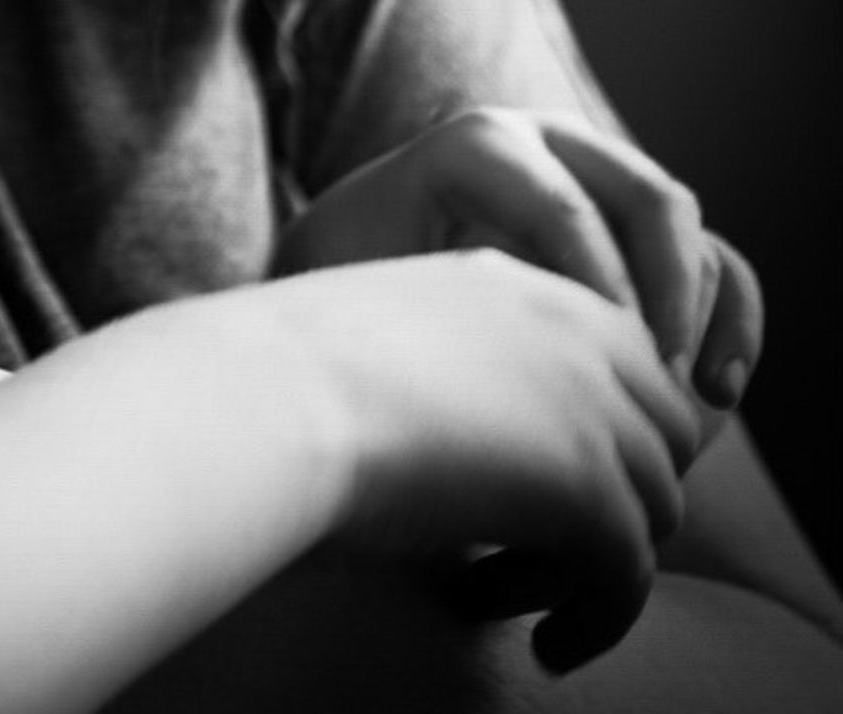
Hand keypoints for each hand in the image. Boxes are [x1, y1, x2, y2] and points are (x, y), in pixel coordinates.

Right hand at [265, 250, 702, 671]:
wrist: (265, 395)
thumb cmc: (287, 376)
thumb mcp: (390, 338)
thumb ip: (456, 367)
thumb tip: (481, 442)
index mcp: (515, 283)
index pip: (624, 364)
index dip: (601, 436)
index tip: (545, 492)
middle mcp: (571, 329)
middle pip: (662, 436)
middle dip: (618, 498)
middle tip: (540, 549)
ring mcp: (591, 405)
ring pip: (653, 511)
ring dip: (591, 563)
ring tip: (509, 594)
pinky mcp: (589, 487)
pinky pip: (629, 578)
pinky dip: (596, 621)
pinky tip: (543, 645)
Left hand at [272, 108, 762, 415]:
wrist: (354, 269)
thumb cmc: (350, 278)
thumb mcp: (357, 273)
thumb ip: (417, 291)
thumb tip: (479, 334)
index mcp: (479, 144)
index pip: (561, 204)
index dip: (596, 286)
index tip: (609, 368)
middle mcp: (549, 141)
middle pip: (646, 195)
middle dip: (668, 291)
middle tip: (661, 380)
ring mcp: (597, 177)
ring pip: (685, 225)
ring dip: (705, 309)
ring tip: (699, 397)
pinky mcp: (630, 226)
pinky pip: (708, 256)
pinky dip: (727, 316)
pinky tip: (718, 390)